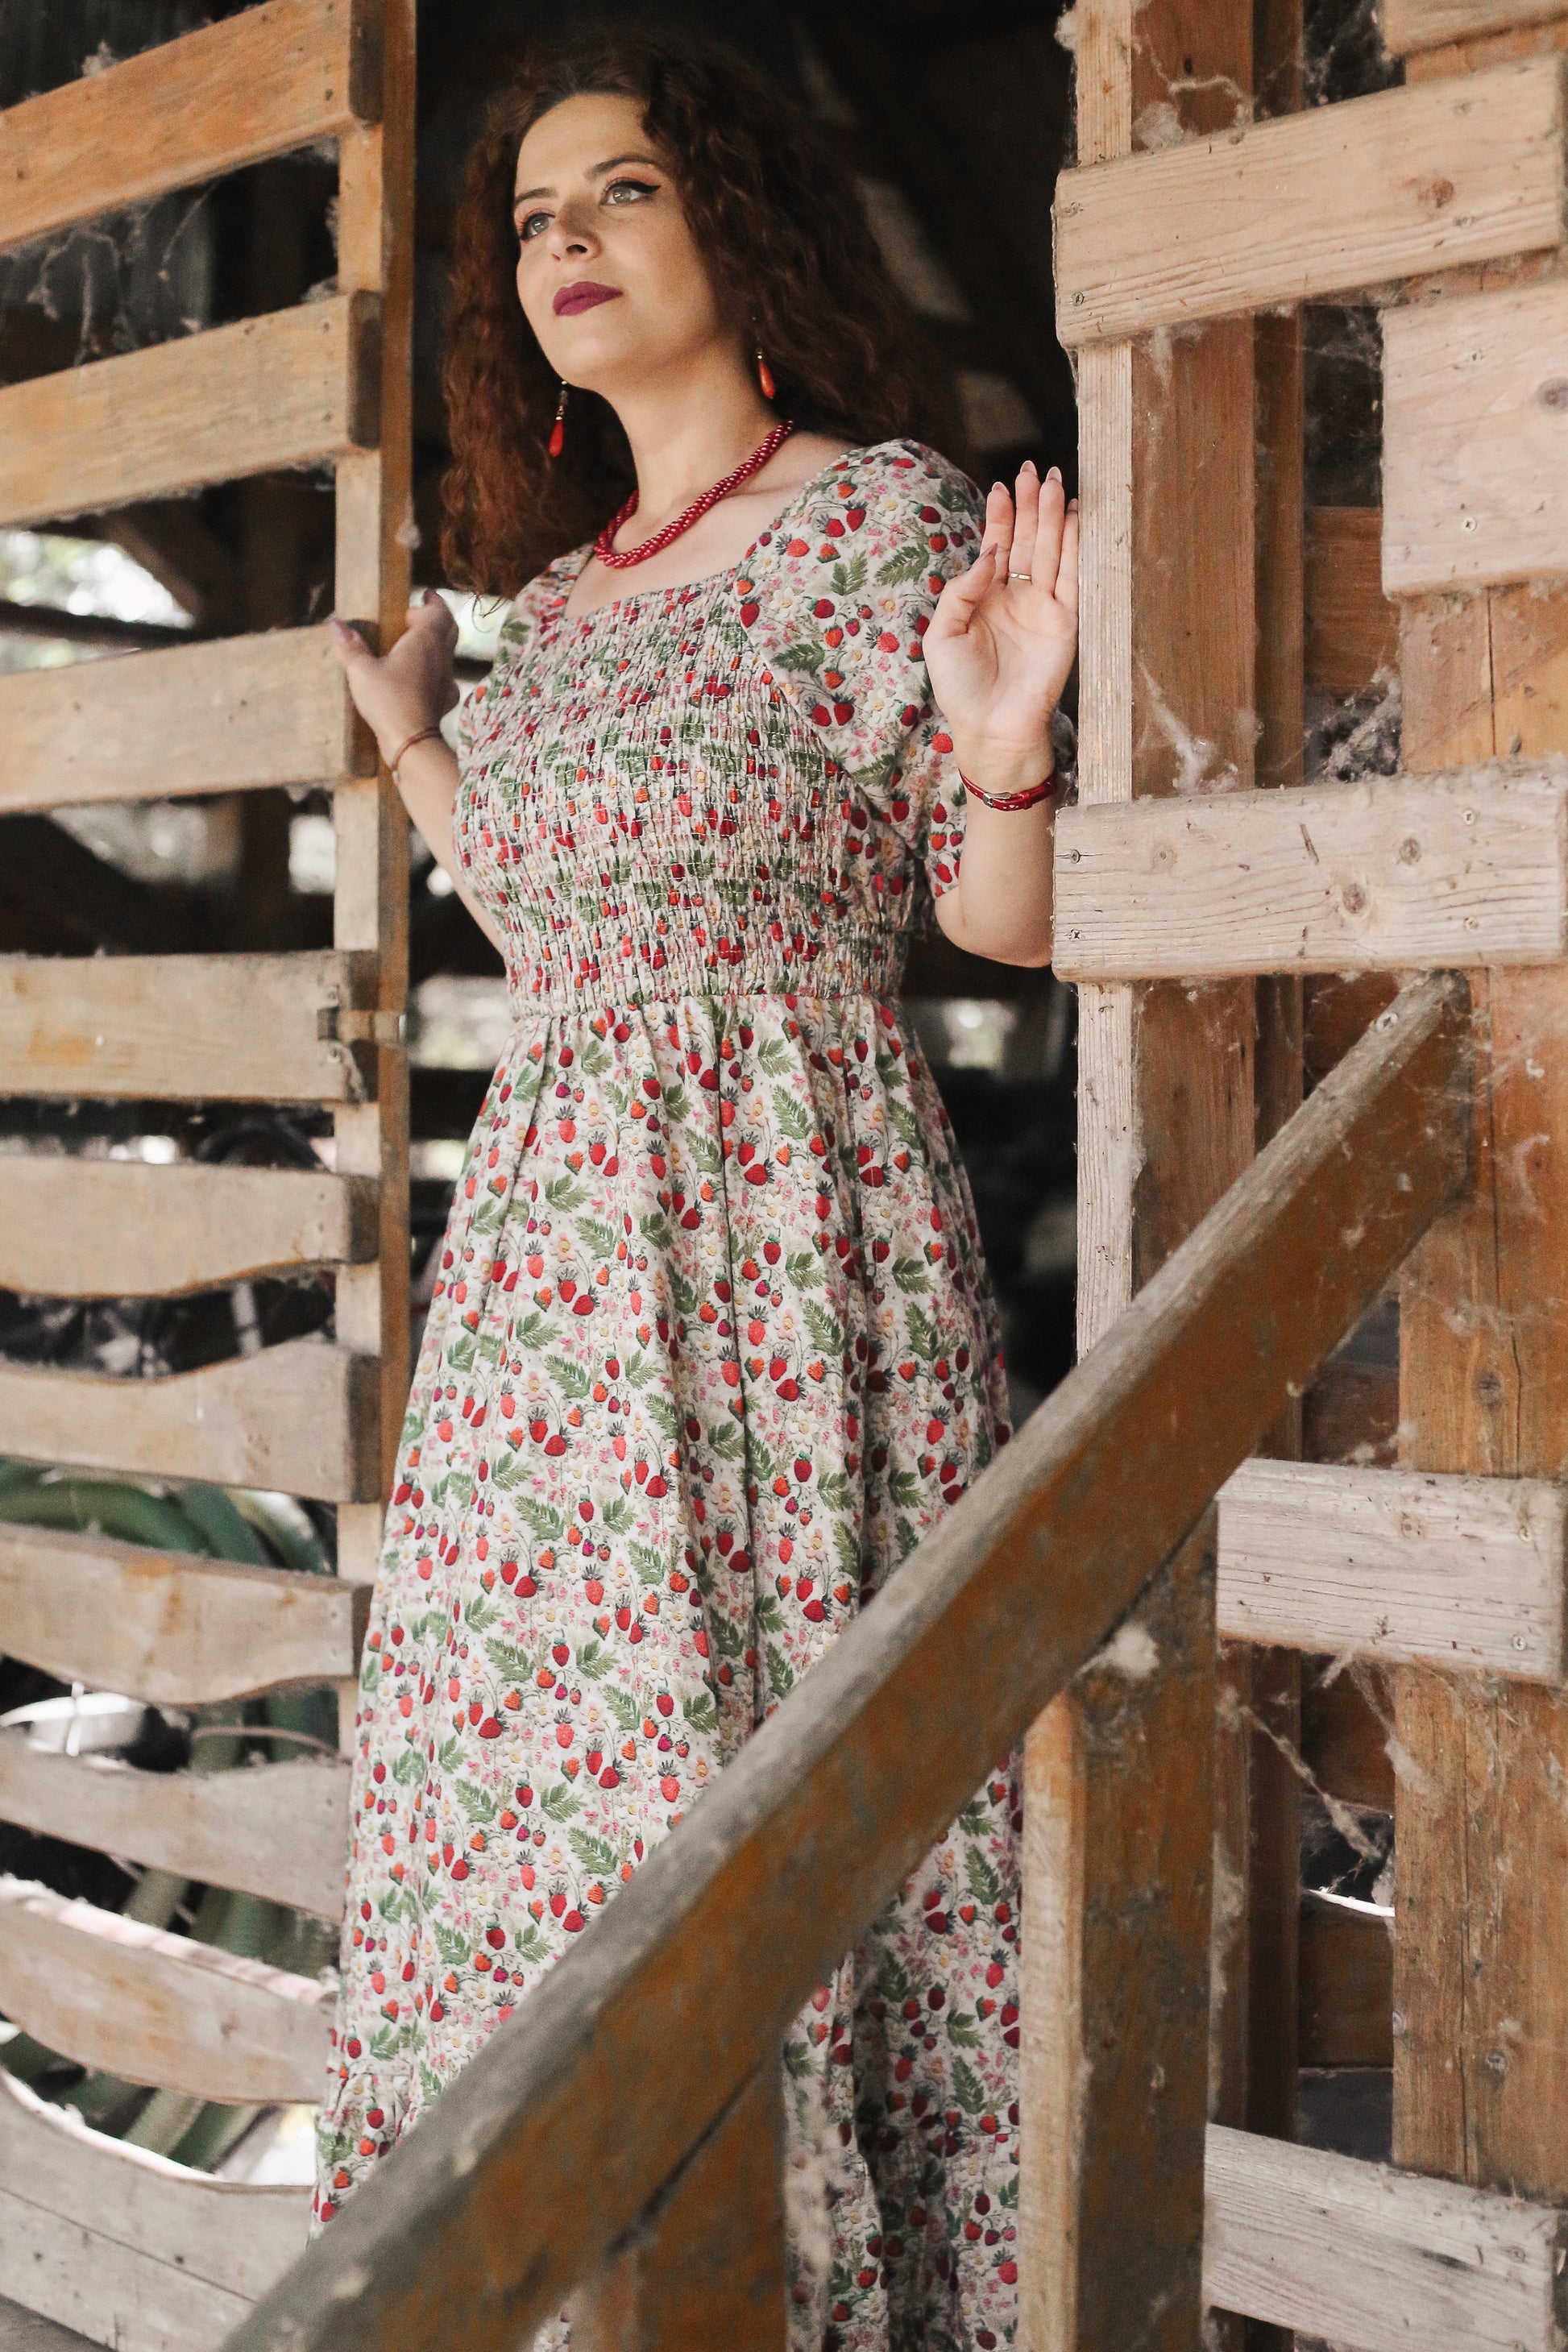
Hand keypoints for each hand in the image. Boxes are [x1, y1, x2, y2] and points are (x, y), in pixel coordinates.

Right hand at [329, 588, 459, 763]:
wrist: (413, 742)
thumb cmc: (389, 701)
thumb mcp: (362, 671)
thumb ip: (350, 646)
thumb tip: (336, 624)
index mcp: (425, 640)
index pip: (439, 611)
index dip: (432, 602)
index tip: (424, 595)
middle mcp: (441, 657)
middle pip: (448, 629)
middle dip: (434, 619)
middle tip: (414, 617)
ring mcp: (447, 680)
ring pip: (447, 653)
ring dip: (434, 644)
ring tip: (412, 645)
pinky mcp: (445, 701)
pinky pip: (445, 679)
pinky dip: (435, 672)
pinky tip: (421, 679)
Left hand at [924, 461, 1078, 797]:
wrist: (991, 728)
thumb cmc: (960, 688)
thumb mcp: (941, 635)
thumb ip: (960, 590)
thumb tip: (990, 552)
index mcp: (984, 598)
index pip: (996, 547)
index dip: (999, 517)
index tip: (1001, 486)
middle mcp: (1015, 597)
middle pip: (1026, 541)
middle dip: (1029, 505)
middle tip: (1033, 468)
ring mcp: (1043, 608)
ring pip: (1049, 551)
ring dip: (1052, 516)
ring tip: (1053, 481)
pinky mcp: (1066, 622)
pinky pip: (1073, 576)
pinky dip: (1074, 546)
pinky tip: (1073, 518)